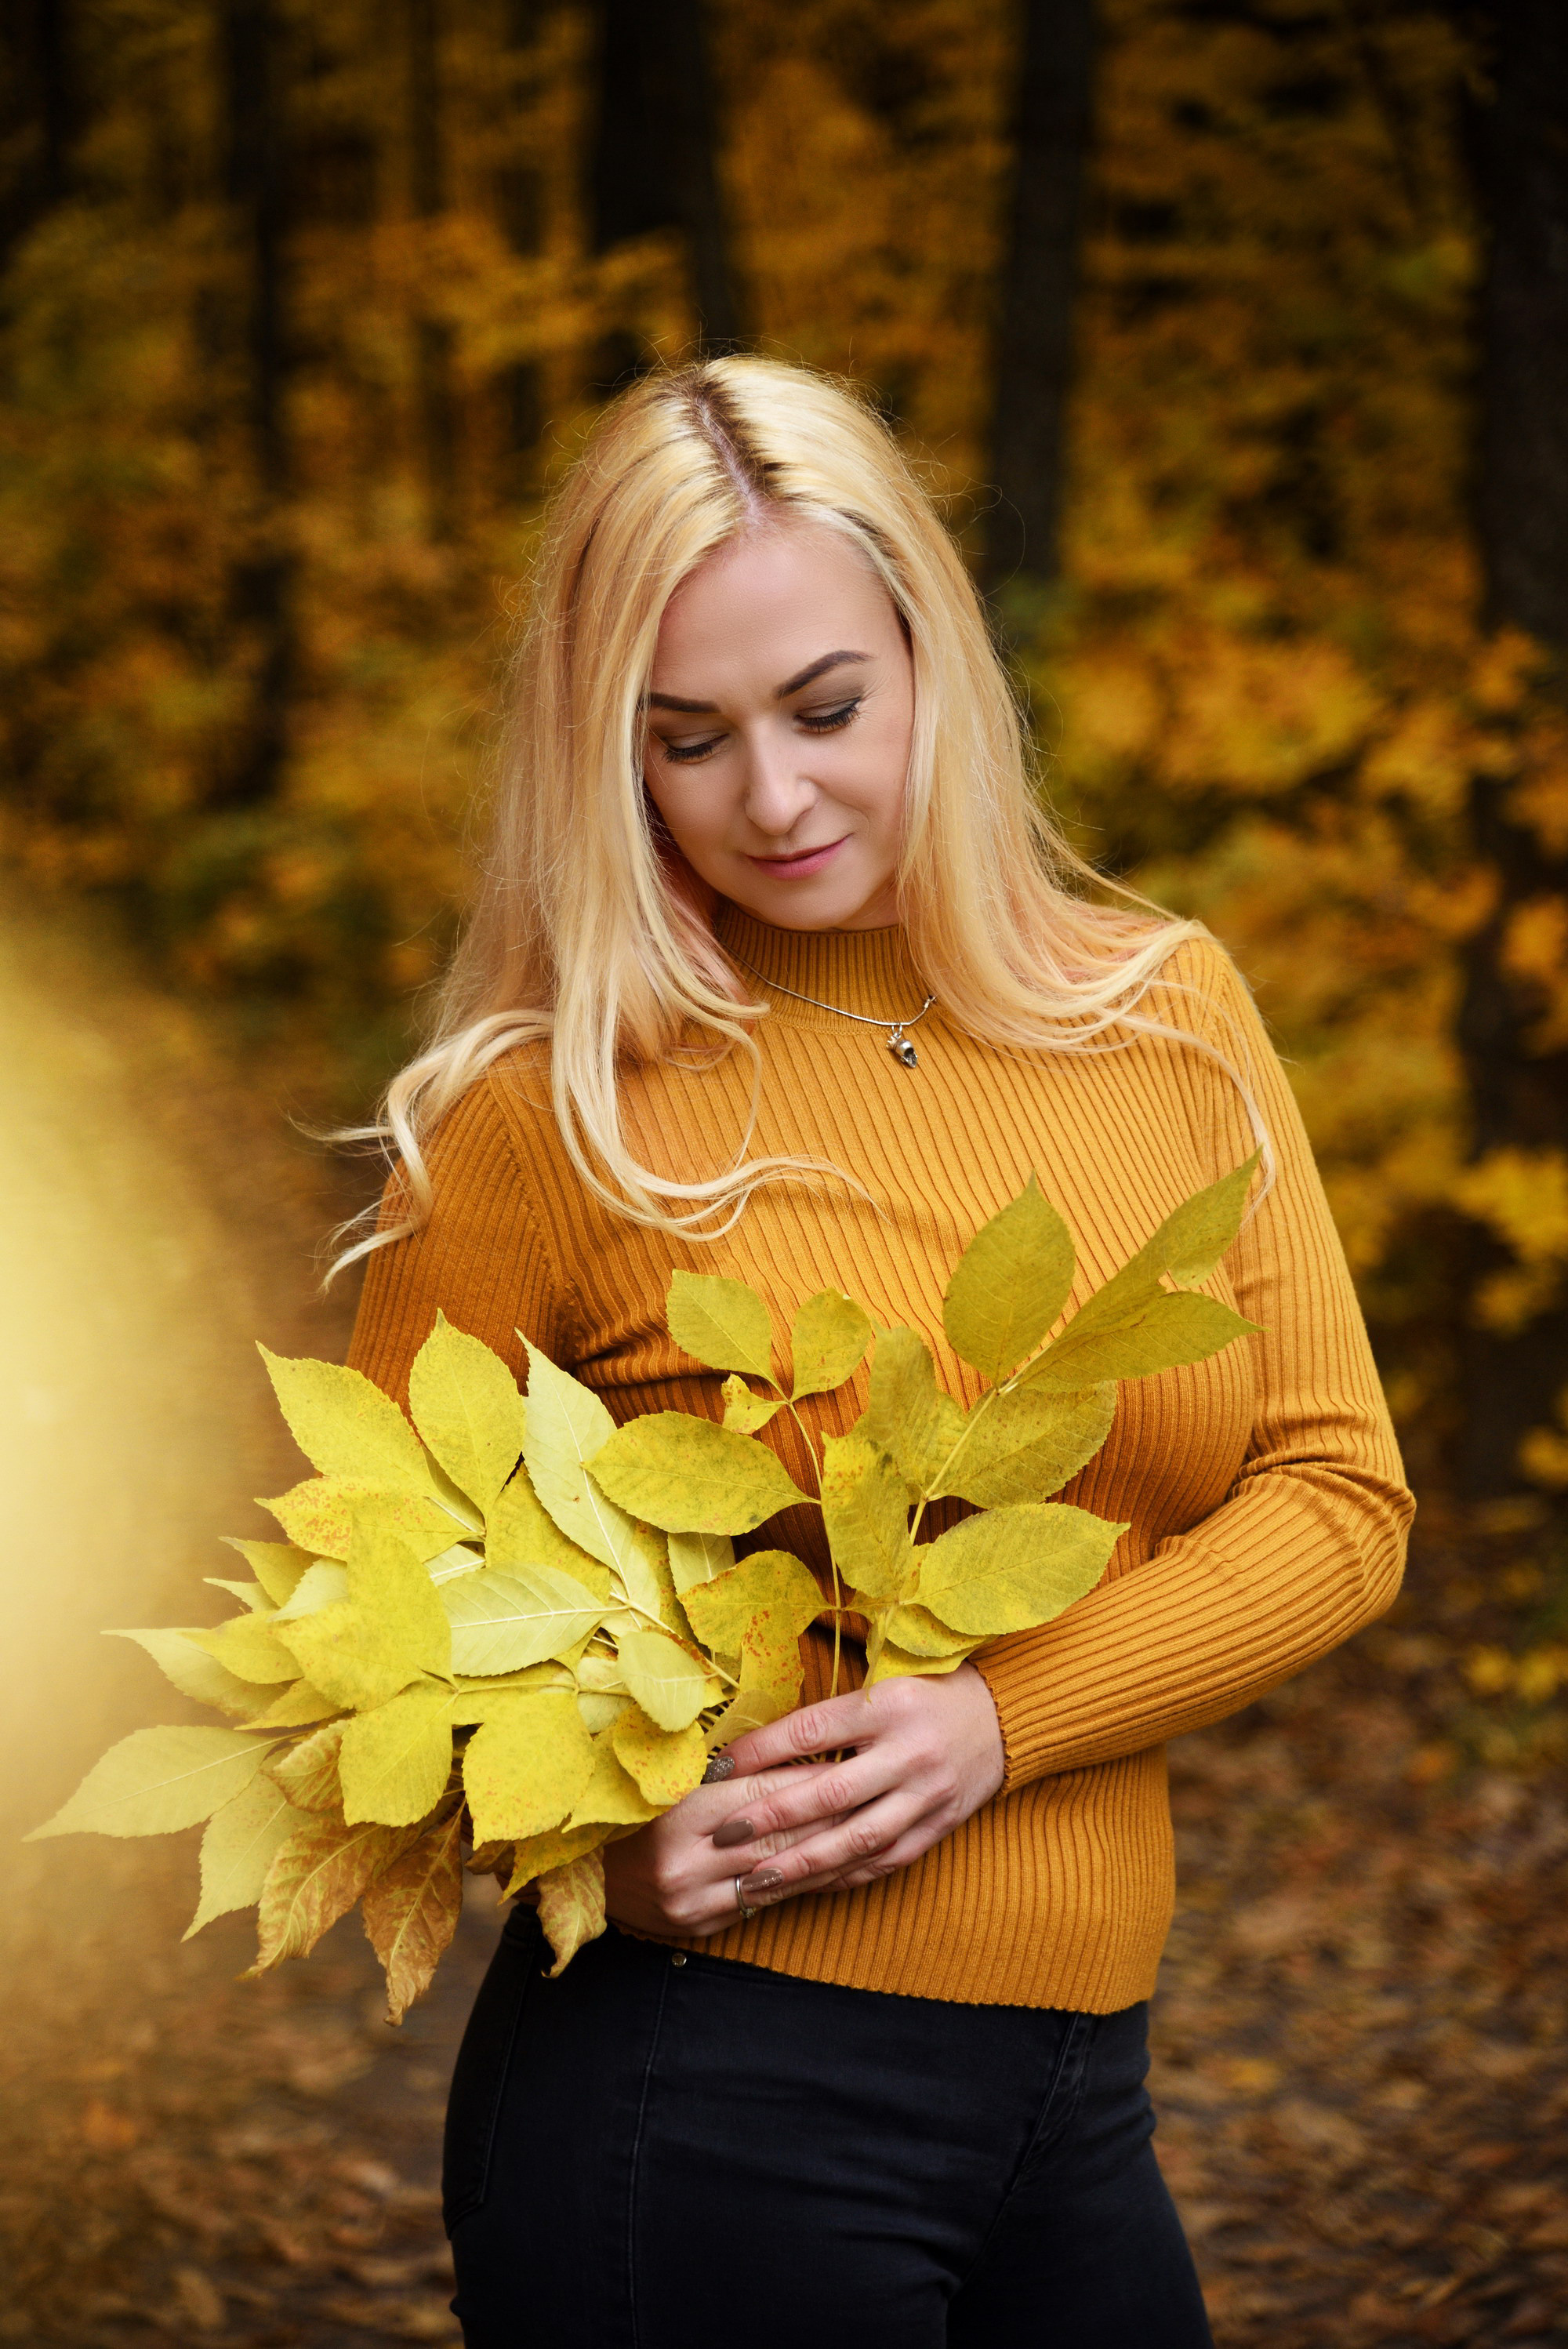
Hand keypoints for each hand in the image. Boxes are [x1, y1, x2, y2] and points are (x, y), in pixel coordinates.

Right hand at [601, 1757, 854, 1938]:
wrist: (583, 1873)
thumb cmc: (631, 1812)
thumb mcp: (668, 1781)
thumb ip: (722, 1774)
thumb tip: (788, 1751)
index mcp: (678, 1815)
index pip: (760, 1795)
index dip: (807, 1778)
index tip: (844, 1762)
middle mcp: (687, 1863)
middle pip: (777, 1838)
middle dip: (829, 1817)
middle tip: (871, 1795)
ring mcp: (694, 1902)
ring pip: (776, 1876)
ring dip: (824, 1854)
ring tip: (864, 1830)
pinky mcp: (700, 1926)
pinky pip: (762, 1904)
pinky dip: (797, 1885)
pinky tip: (829, 1869)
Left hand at [711, 1663, 1004, 1913]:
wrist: (1004, 1717)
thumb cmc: (929, 1694)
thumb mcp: (884, 1685)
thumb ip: (832, 1714)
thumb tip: (760, 1741)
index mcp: (889, 1707)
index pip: (813, 1730)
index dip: (761, 1750)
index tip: (719, 1767)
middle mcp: (909, 1753)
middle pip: (830, 1792)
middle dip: (772, 1818)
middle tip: (725, 1834)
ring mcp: (927, 1795)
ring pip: (857, 1839)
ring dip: (803, 1863)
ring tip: (757, 1880)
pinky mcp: (938, 1825)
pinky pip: (886, 1859)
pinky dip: (845, 1875)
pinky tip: (810, 1884)